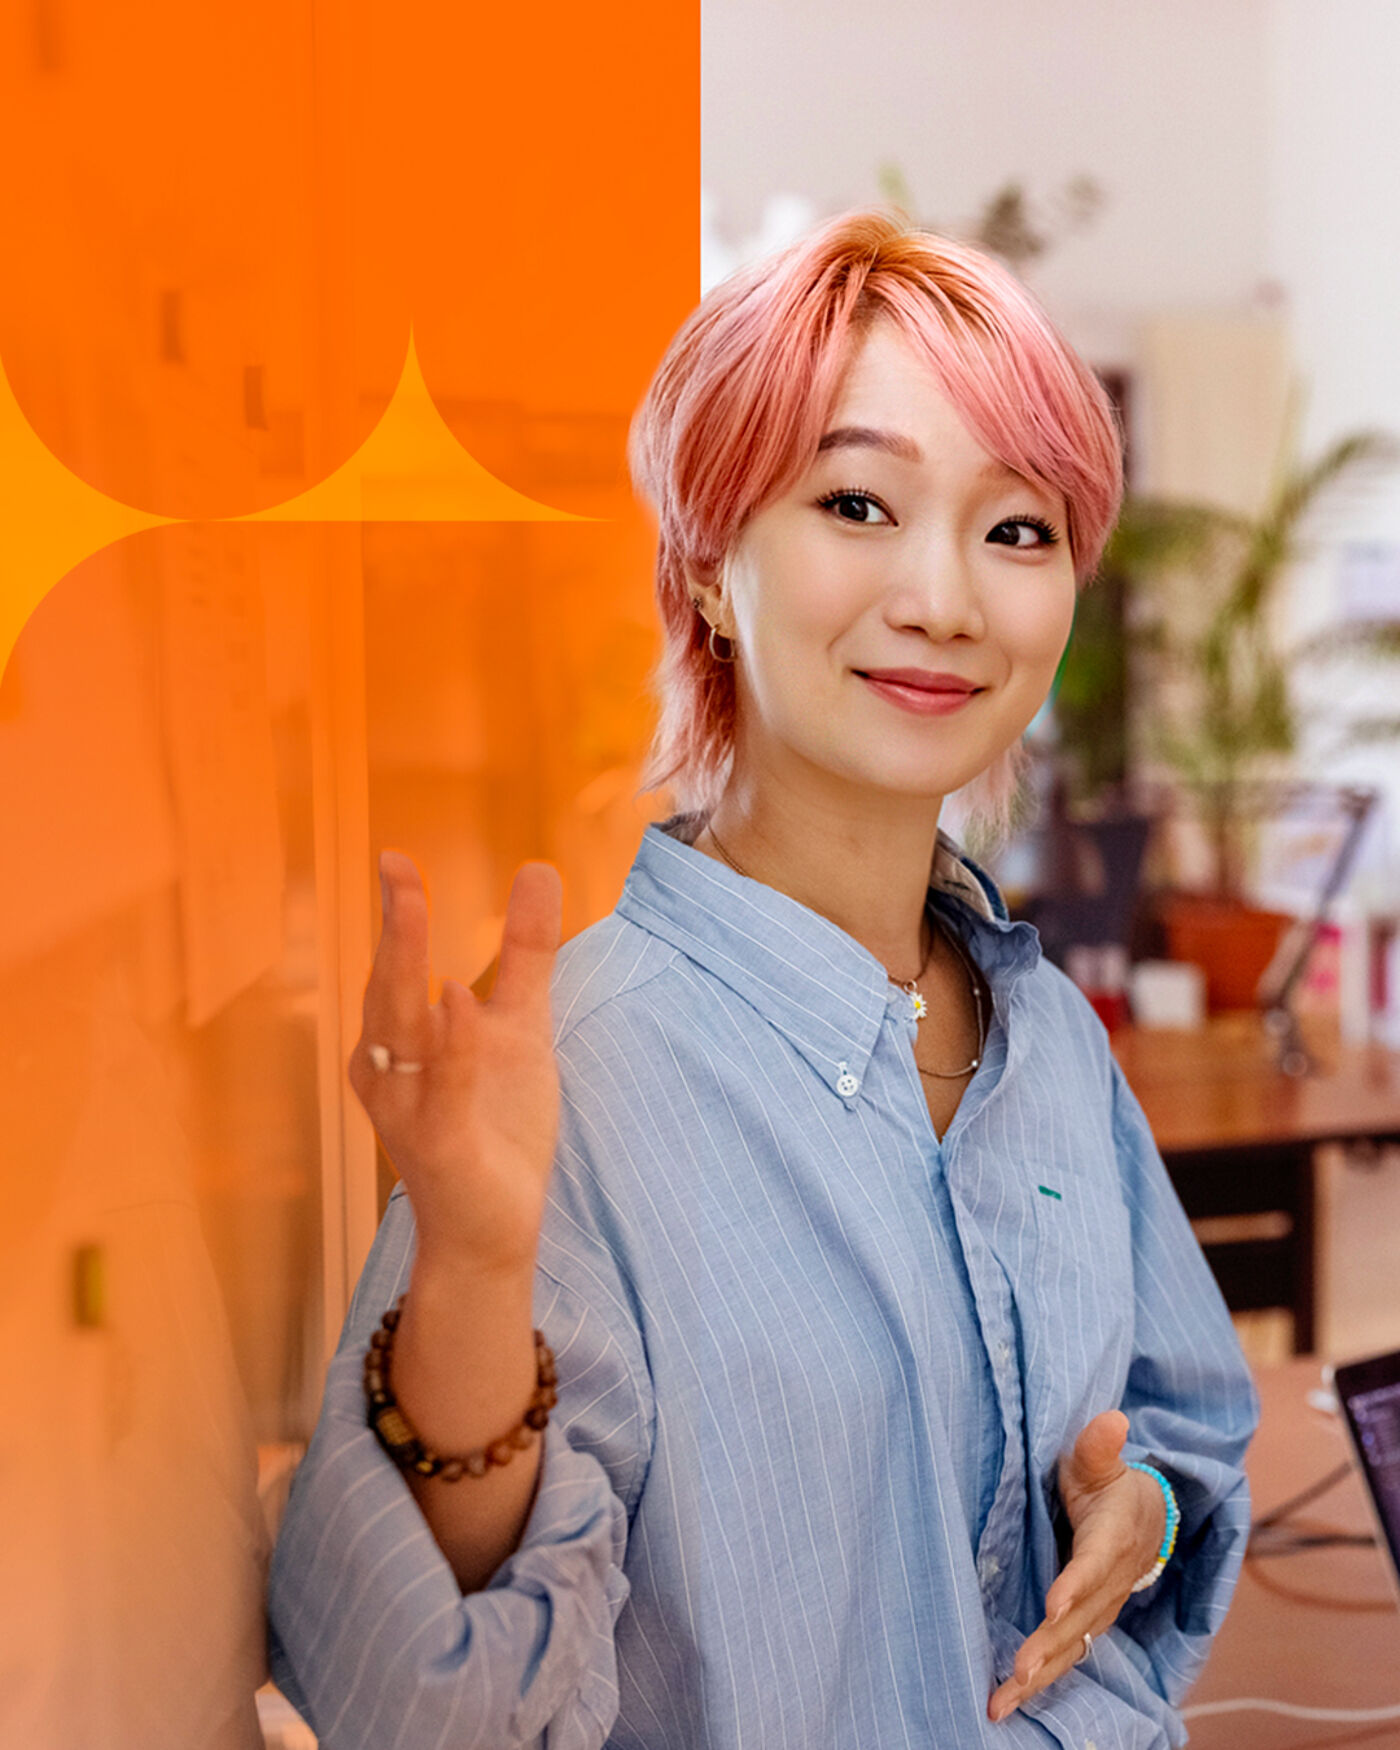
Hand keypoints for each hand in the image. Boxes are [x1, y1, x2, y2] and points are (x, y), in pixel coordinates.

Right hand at [348, 850, 562, 1277]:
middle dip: (392, 928)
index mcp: (400, 1040)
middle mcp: (390, 1071)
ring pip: (398, 1032)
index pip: (394, 965)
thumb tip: (539, 870)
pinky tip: (457, 1000)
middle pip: (386, 988)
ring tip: (409, 911)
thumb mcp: (521, 1026)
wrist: (494, 1227)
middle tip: (396, 870)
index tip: (395, 859)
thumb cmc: (495, 1126)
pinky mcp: (438, 1145)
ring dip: (404, 971)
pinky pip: (438, 1088)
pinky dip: (448, 1046)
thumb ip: (527, 953)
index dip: (395, 913)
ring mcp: (409, 1108)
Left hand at [987, 1410, 1164, 1723]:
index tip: (1054, 1602)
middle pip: (1078, 1619)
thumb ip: (1100, 1447)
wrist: (1147, 1517)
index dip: (1076, 1583)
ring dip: (1037, 1676)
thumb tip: (1112, 1418)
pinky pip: (1065, 1655)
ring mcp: (1099, 1609)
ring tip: (1001, 1702)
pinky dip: (1039, 1681)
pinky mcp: (1087, 1623)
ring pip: (1070, 1647)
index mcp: (1111, 1539)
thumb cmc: (1110, 1484)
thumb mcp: (1102, 1461)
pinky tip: (1006, 1703)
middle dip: (1047, 1646)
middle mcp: (1108, 1582)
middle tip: (1016, 1671)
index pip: (1094, 1563)